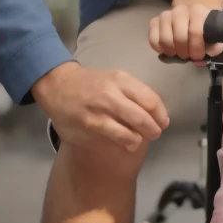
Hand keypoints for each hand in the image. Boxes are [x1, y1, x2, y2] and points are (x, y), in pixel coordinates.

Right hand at [30, 62, 168, 152]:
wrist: (59, 86)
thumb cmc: (91, 84)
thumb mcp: (113, 79)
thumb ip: (133, 92)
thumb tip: (156, 112)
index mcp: (121, 79)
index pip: (151, 99)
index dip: (161, 114)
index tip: (162, 122)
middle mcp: (112, 93)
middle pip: (144, 116)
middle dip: (154, 129)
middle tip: (155, 133)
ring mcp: (100, 110)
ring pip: (131, 130)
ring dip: (141, 138)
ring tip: (140, 140)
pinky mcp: (91, 124)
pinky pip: (116, 136)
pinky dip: (127, 142)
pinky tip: (128, 143)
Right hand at [148, 3, 215, 61]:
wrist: (191, 15)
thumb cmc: (203, 28)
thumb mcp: (213, 35)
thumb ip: (213, 46)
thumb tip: (207, 55)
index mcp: (197, 11)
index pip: (195, 31)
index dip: (196, 48)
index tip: (198, 56)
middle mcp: (180, 10)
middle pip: (179, 37)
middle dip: (184, 52)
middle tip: (187, 56)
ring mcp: (166, 15)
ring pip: (165, 39)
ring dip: (172, 51)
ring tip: (178, 54)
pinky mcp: (154, 21)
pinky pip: (153, 39)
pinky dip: (159, 49)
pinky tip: (167, 51)